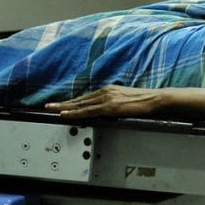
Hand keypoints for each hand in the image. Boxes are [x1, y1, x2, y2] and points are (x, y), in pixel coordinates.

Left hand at [45, 85, 163, 117]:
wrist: (156, 99)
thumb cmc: (145, 101)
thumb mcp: (126, 101)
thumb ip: (115, 104)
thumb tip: (108, 111)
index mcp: (109, 90)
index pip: (87, 97)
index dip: (73, 102)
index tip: (62, 104)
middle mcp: (105, 91)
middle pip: (80, 99)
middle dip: (63, 103)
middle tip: (48, 106)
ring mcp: (107, 98)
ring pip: (81, 104)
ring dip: (65, 107)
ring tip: (52, 110)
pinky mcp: (110, 106)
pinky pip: (89, 110)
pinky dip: (76, 112)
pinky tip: (66, 114)